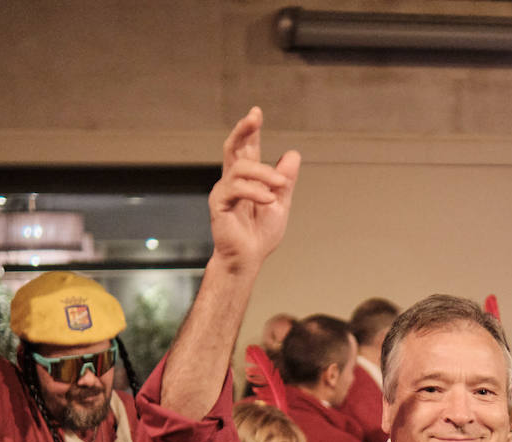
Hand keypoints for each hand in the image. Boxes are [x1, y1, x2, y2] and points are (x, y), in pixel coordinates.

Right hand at [209, 107, 300, 275]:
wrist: (249, 258)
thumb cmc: (261, 234)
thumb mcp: (280, 203)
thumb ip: (285, 181)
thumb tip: (292, 153)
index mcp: (247, 179)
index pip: (247, 148)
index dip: (251, 131)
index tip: (256, 112)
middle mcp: (232, 180)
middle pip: (233, 147)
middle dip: (243, 130)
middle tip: (254, 116)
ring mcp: (224, 191)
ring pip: (240, 167)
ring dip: (264, 173)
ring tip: (280, 186)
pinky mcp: (219, 204)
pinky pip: (236, 189)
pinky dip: (256, 192)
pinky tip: (269, 200)